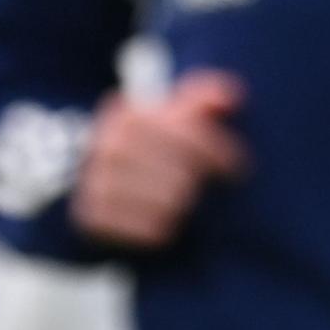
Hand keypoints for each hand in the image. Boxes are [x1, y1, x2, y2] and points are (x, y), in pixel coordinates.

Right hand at [71, 71, 247, 247]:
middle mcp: (108, 145)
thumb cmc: (150, 147)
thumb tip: (232, 97)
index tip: (236, 168)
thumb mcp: (171, 117)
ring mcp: (96, 181)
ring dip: (184, 209)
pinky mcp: (92, 215)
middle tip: (206, 192)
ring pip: (167, 204)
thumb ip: (202, 101)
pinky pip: (146, 231)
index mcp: (128, 115)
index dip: (218, 152)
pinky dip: (163, 232)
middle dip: (200, 184)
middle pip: (180, 174)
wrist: (96, 182)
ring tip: (186, 208)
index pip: (187, 134)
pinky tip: (169, 226)